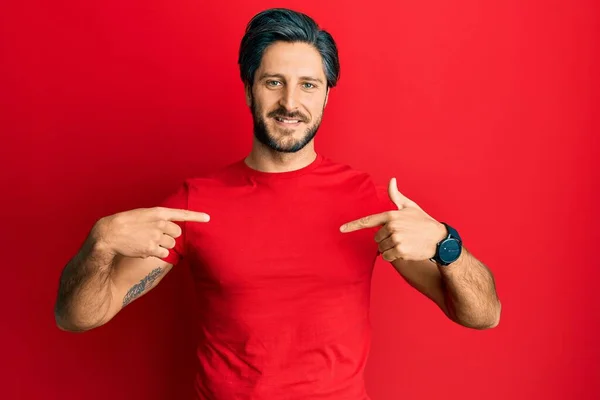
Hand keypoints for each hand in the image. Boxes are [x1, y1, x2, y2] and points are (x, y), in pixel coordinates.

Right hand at [92, 207, 209, 258]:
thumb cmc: (125, 223)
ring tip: (146, 242)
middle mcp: (159, 223)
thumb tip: (170, 228)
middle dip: (170, 236)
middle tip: (155, 236)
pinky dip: (157, 254)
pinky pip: (164, 254)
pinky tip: (144, 249)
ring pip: (171, 245)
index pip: (181, 214)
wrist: (109, 234)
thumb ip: (158, 219)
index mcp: (158, 212)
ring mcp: (156, 236)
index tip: (208, 218)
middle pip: (177, 234)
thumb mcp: (143, 214)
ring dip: (163, 246)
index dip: (196, 216)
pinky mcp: (152, 248)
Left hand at [339, 178, 445, 261]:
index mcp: (391, 215)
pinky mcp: (400, 251)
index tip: (341, 229)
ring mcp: (396, 239)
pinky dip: (393, 256)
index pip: (368, 221)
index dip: (353, 226)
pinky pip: (387, 257)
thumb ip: (396, 195)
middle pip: (376, 239)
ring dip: (389, 249)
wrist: (439, 239)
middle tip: (400, 237)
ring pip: (381, 249)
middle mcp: (392, 227)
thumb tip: (392, 180)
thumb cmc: (423, 222)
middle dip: (385, 239)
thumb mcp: (410, 206)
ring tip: (404, 243)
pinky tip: (405, 251)